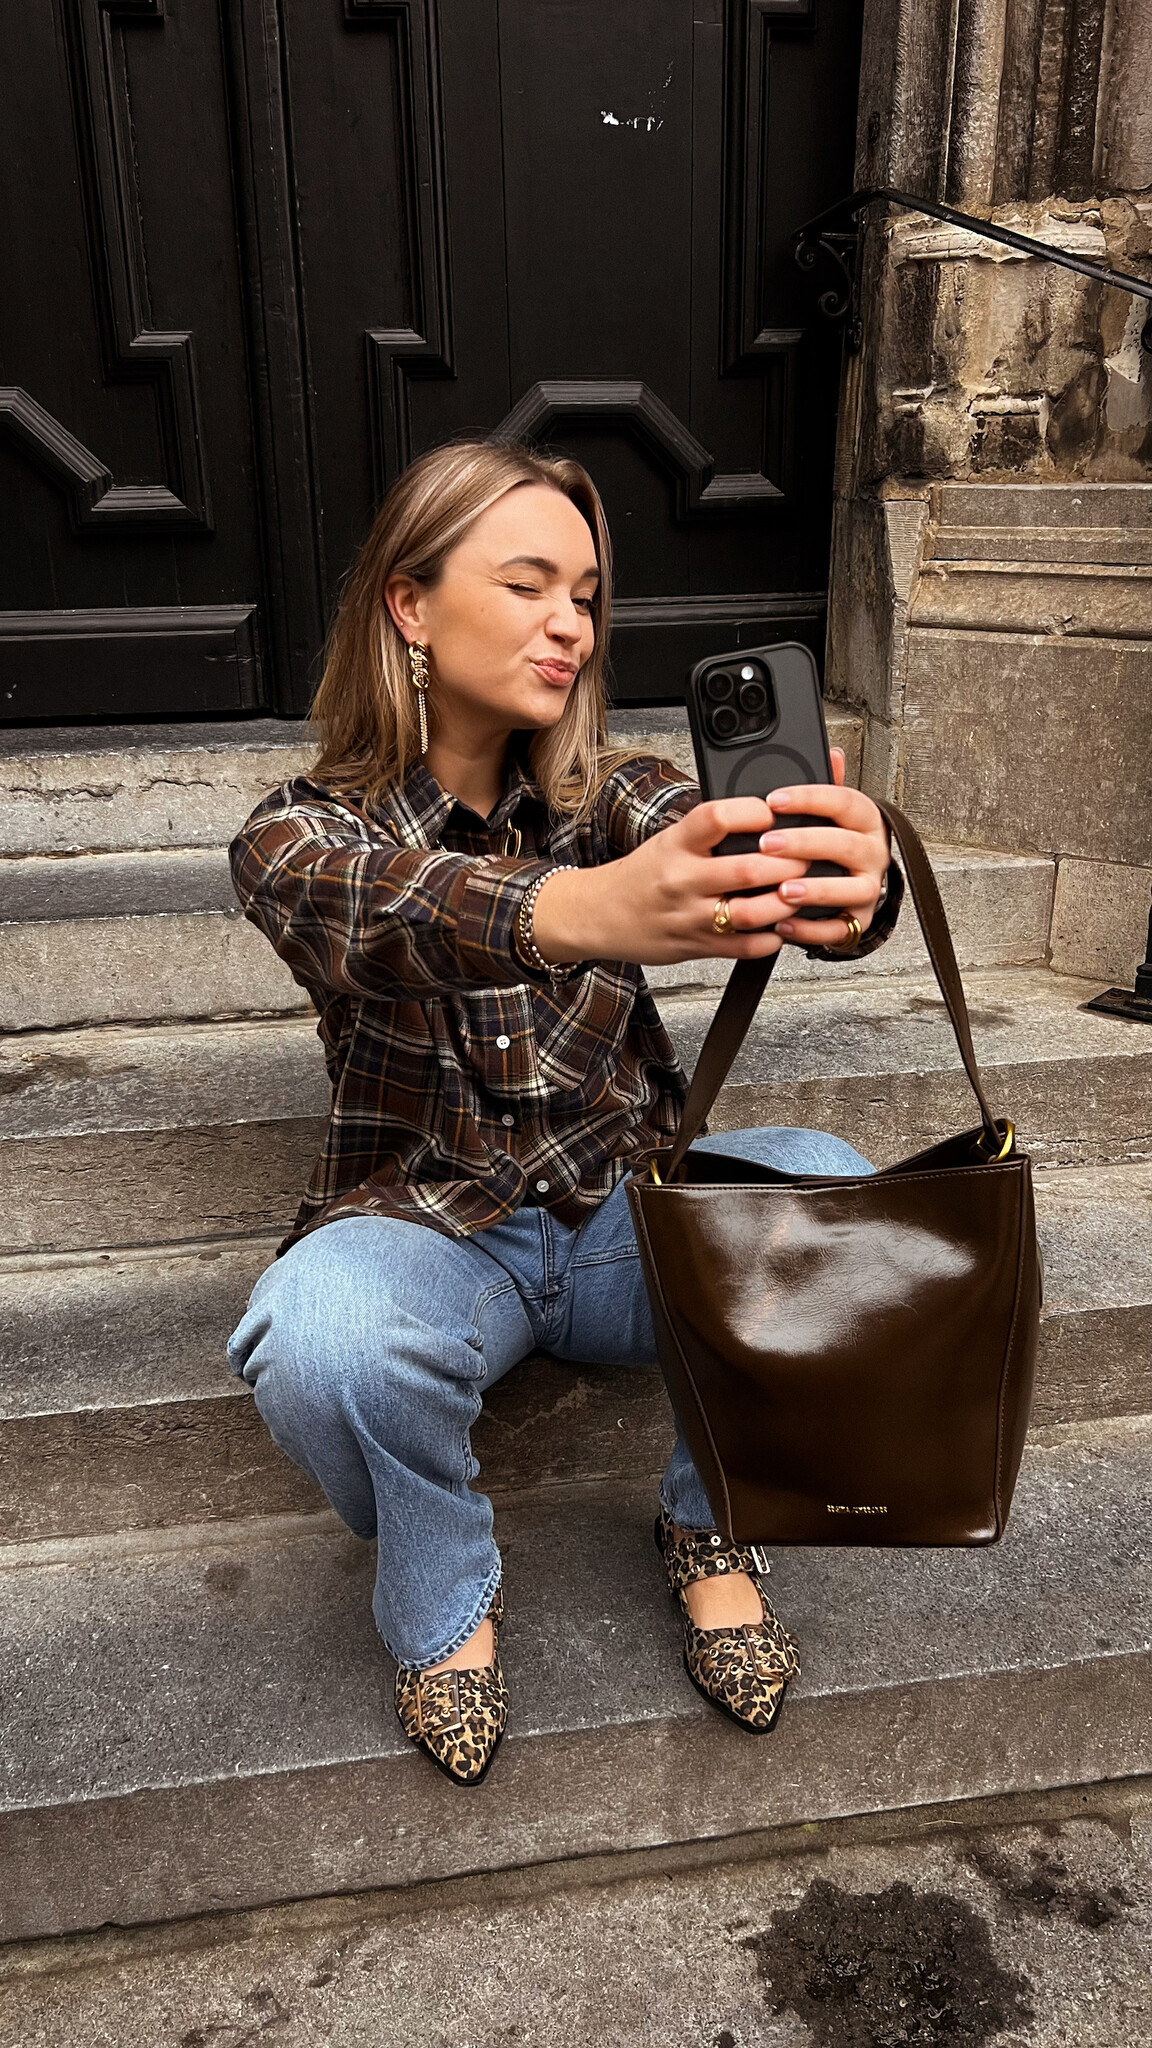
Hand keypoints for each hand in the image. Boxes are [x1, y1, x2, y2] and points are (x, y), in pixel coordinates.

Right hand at [530, 748, 888, 966]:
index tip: (773, 811)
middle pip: (745, 870)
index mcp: (676, 844)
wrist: (599, 915)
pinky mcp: (697, 946)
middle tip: (808, 855)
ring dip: (784, 903)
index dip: (751, 813)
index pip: (715, 818)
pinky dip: (771, 938)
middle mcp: (682, 880)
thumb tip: (764, 812)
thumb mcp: (669, 840)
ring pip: (750, 913)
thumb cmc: (642, 875)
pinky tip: (782, 925)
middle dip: (786, 863)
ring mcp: (690, 916)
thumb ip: (710, 831)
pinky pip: (744, 947)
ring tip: (801, 891)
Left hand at [760, 749, 889, 951]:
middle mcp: (873, 853)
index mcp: (865, 821)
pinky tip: (783, 924)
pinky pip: (839, 929)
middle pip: (845, 845)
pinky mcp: (857, 921)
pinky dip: (811, 929)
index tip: (774, 799)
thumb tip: (831, 753)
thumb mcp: (831, 813)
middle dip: (806, 843)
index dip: (809, 799)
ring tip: (782, 890)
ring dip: (816, 890)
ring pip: (850, 889)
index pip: (844, 801)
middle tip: (767, 844)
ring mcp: (868, 889)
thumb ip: (826, 787)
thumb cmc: (833, 844)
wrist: (852, 887)